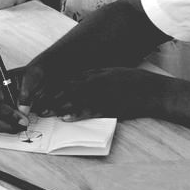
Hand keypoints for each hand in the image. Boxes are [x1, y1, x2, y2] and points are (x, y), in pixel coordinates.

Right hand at [0, 63, 47, 133]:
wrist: (32, 79)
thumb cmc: (31, 77)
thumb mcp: (32, 80)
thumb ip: (26, 95)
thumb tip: (22, 111)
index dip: (10, 116)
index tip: (23, 121)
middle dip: (8, 125)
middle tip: (23, 126)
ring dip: (6, 128)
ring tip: (20, 126)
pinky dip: (4, 129)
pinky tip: (15, 125)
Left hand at [35, 67, 167, 121]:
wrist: (153, 92)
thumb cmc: (133, 80)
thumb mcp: (112, 71)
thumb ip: (94, 73)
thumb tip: (77, 77)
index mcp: (96, 75)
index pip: (68, 80)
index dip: (52, 87)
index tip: (39, 93)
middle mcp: (96, 84)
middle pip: (68, 91)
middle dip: (50, 98)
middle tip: (36, 106)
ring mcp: (103, 96)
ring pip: (76, 101)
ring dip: (58, 107)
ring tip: (45, 113)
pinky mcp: (111, 108)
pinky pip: (91, 111)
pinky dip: (77, 114)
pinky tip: (66, 118)